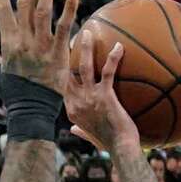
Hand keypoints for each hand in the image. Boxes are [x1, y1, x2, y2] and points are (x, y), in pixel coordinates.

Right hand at [0, 0, 78, 95]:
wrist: (31, 111)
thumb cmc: (15, 95)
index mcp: (8, 42)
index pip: (3, 10)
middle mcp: (24, 40)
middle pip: (24, 4)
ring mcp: (41, 46)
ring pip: (43, 10)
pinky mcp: (58, 53)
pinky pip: (65, 28)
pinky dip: (68, 10)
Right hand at [65, 35, 138, 151]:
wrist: (121, 149)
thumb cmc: (109, 144)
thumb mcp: (90, 137)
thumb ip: (80, 131)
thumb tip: (74, 130)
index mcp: (71, 109)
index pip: (61, 84)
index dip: (59, 68)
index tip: (60, 56)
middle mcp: (76, 101)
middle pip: (67, 71)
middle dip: (66, 52)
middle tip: (70, 36)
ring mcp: (89, 98)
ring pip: (84, 67)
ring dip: (85, 48)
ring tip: (88, 32)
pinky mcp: (105, 96)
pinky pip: (108, 71)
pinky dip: (113, 57)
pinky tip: (119, 46)